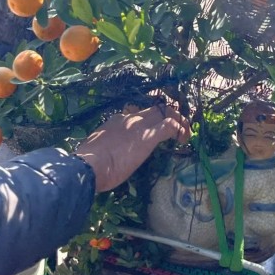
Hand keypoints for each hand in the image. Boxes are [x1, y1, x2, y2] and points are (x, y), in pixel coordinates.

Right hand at [75, 105, 190, 192]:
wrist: (89, 165)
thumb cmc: (89, 162)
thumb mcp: (98, 148)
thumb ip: (107, 146)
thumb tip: (109, 155)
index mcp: (116, 120)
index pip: (138, 114)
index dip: (150, 121)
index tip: (154, 131)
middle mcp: (130, 118)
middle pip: (156, 109)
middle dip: (170, 115)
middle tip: (179, 126)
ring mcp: (140, 126)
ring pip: (166, 113)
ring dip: (179, 121)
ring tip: (186, 132)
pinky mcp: (149, 136)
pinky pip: (170, 126)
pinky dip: (180, 129)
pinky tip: (184, 138)